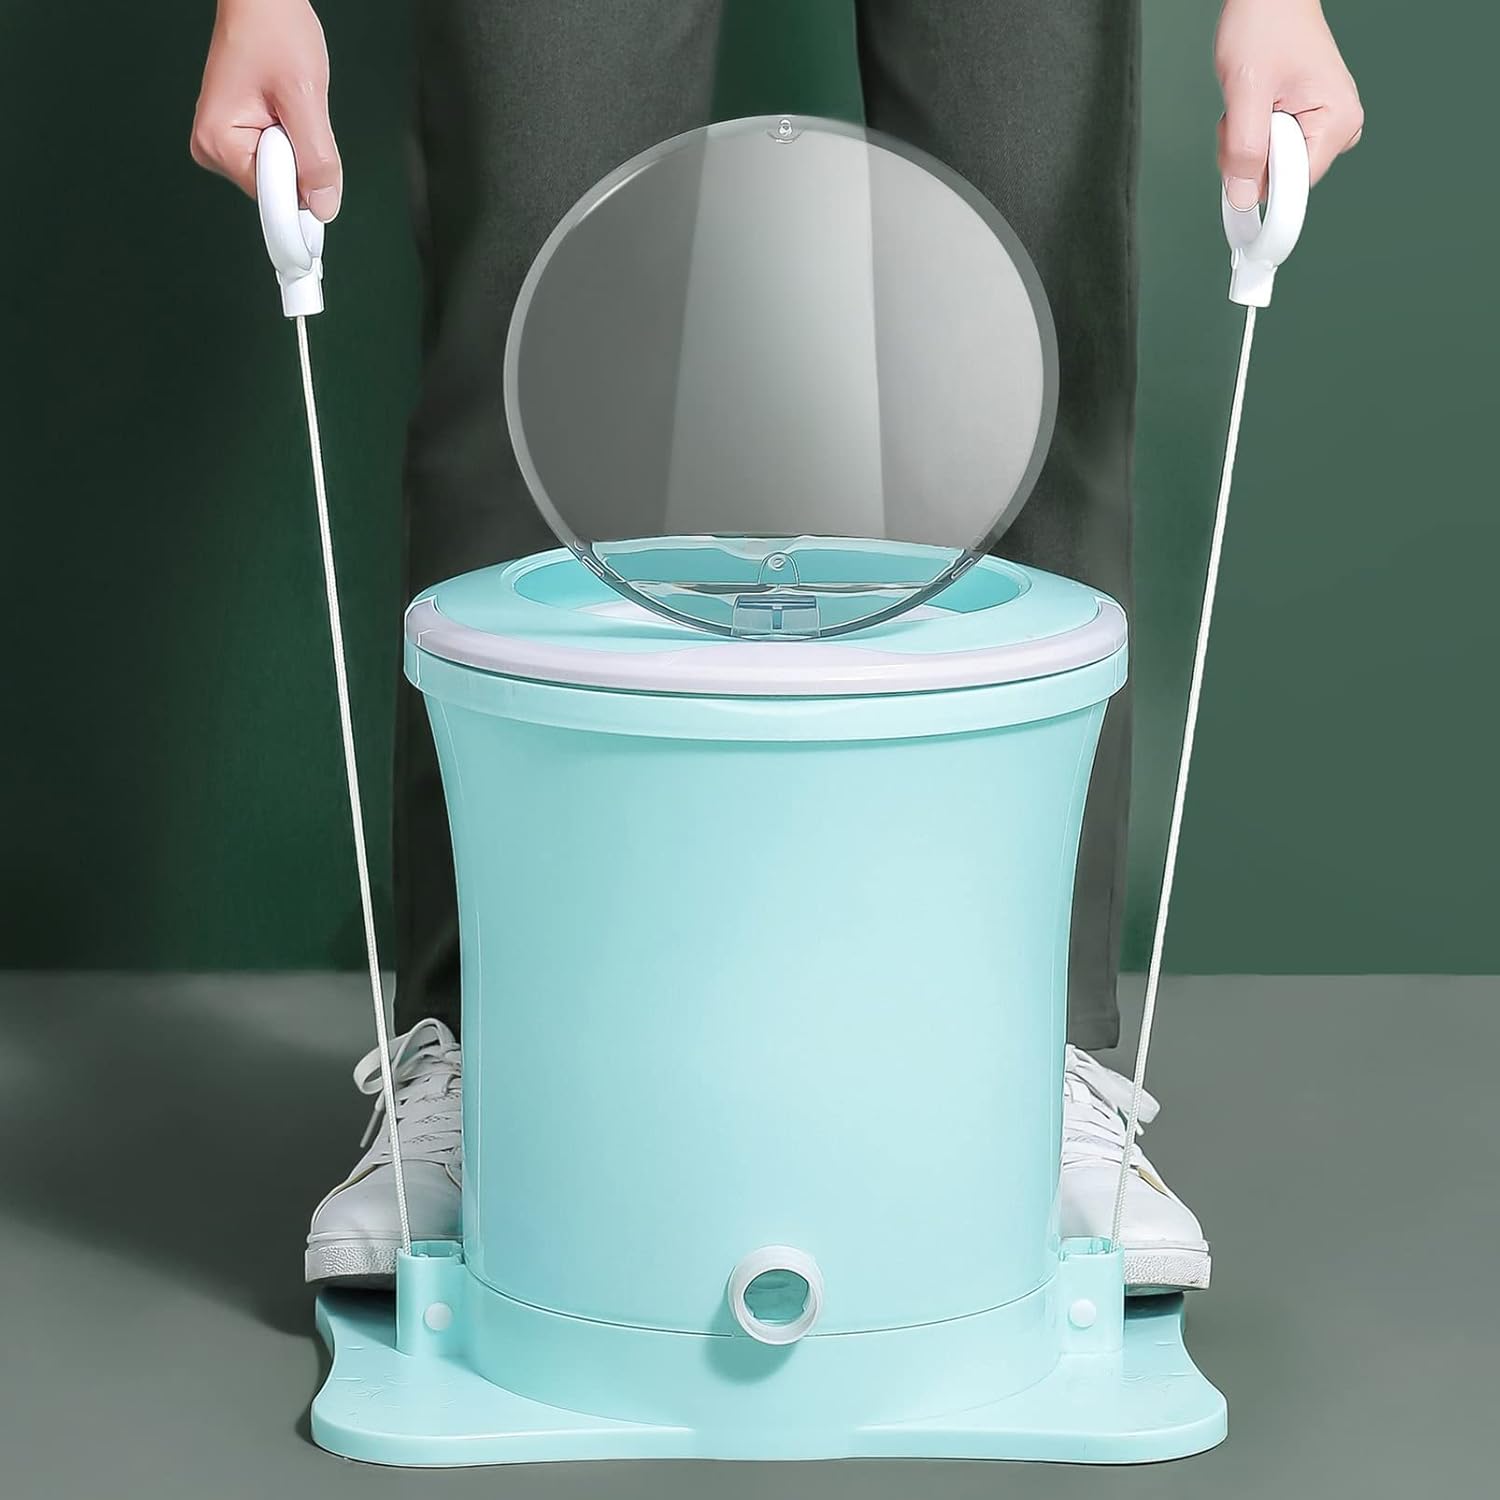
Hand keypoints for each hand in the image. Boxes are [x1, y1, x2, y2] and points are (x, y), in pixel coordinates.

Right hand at [190, 0, 340, 220]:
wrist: (263, 0)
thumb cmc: (273, 29)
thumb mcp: (304, 96)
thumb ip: (316, 157)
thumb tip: (323, 206)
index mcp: (218, 142)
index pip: (272, 200)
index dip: (301, 195)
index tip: (319, 198)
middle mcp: (215, 148)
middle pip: (278, 189)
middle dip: (301, 160)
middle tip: (296, 115)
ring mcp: (227, 143)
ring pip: (283, 175)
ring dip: (299, 147)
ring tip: (289, 105)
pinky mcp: (242, 137)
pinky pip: (282, 159)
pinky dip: (295, 140)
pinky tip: (286, 109)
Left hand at [1215, 0, 1362, 208]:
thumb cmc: (1264, 24)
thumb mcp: (1245, 90)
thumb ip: (1244, 149)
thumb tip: (1243, 198)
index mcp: (1338, 122)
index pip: (1294, 188)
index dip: (1260, 189)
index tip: (1237, 186)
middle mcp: (1340, 127)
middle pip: (1281, 180)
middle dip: (1250, 158)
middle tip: (1244, 114)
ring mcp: (1325, 125)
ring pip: (1272, 168)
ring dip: (1248, 145)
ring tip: (1251, 101)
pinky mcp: (1308, 122)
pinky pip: (1271, 151)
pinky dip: (1252, 136)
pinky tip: (1256, 105)